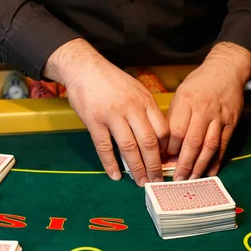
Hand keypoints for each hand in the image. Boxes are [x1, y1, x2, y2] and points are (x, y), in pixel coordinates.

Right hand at [43, 39, 168, 186]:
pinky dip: (110, 164)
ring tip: (140, 182)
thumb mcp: (136, 90)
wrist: (84, 67)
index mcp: (144, 101)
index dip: (166, 149)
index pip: (162, 129)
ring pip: (128, 147)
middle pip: (148, 142)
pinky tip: (115, 175)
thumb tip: (157, 136)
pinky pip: (104, 147)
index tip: (165, 162)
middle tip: (157, 181)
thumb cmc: (112, 81)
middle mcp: (131, 108)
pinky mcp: (94, 121)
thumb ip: (146, 110)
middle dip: (154, 165)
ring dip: (136, 168)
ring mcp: (112, 115)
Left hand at [166, 42, 250, 179]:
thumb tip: (164, 144)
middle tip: (177, 179)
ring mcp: (219, 117)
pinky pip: (223, 145)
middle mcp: (203, 110)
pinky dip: (217, 160)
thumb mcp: (181, 93)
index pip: (176, 130)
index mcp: (186, 101)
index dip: (169, 148)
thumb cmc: (199, 83)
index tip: (163, 159)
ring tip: (192, 179)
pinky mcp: (231, 123)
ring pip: (209, 146)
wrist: (226, 70)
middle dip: (184, 163)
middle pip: (192, 141)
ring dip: (200, 165)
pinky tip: (210, 172)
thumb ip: (174, 117)